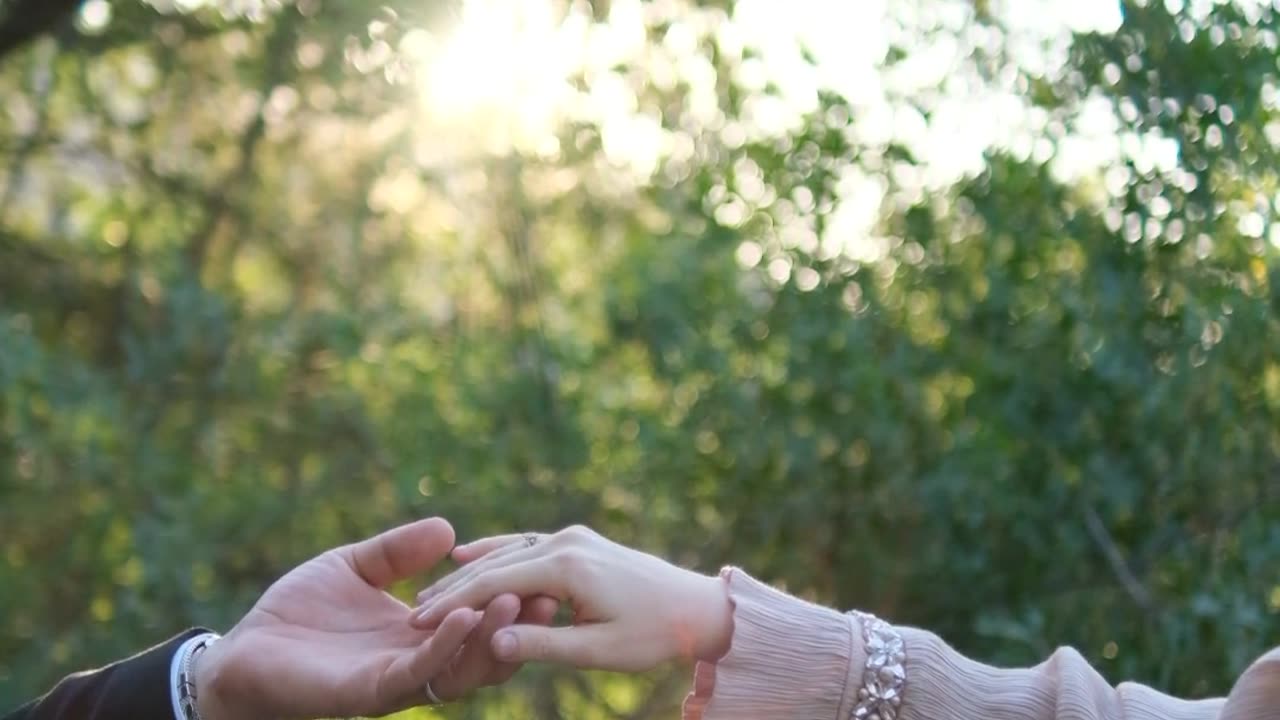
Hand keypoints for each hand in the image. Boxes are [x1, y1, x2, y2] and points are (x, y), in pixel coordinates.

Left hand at [194, 517, 557, 719]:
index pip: (477, 620)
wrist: (240, 652)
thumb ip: (399, 551)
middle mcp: (414, 662)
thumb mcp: (355, 566)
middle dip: (516, 623)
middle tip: (548, 591)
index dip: (507, 598)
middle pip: (482, 650)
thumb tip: (449, 530)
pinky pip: (416, 673)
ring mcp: (394, 681)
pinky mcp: (366, 692)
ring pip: (459, 668)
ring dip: (490, 635)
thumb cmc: (296, 612)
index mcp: (417, 635)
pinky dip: (444, 647)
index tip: (538, 569)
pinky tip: (463, 617)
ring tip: (515, 598)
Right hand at [408, 526, 732, 671]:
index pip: (495, 584)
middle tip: (413, 613)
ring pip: (509, 551)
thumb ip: (544, 645)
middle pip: (496, 564)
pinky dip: (497, 554)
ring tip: (431, 592)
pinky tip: (470, 555)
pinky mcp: (579, 542)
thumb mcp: (599, 650)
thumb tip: (492, 644)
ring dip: (471, 571)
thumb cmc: (654, 634)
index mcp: (569, 566)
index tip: (417, 625)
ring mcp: (573, 537)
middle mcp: (567, 541)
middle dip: (453, 588)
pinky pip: (527, 545)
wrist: (699, 607)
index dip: (453, 605)